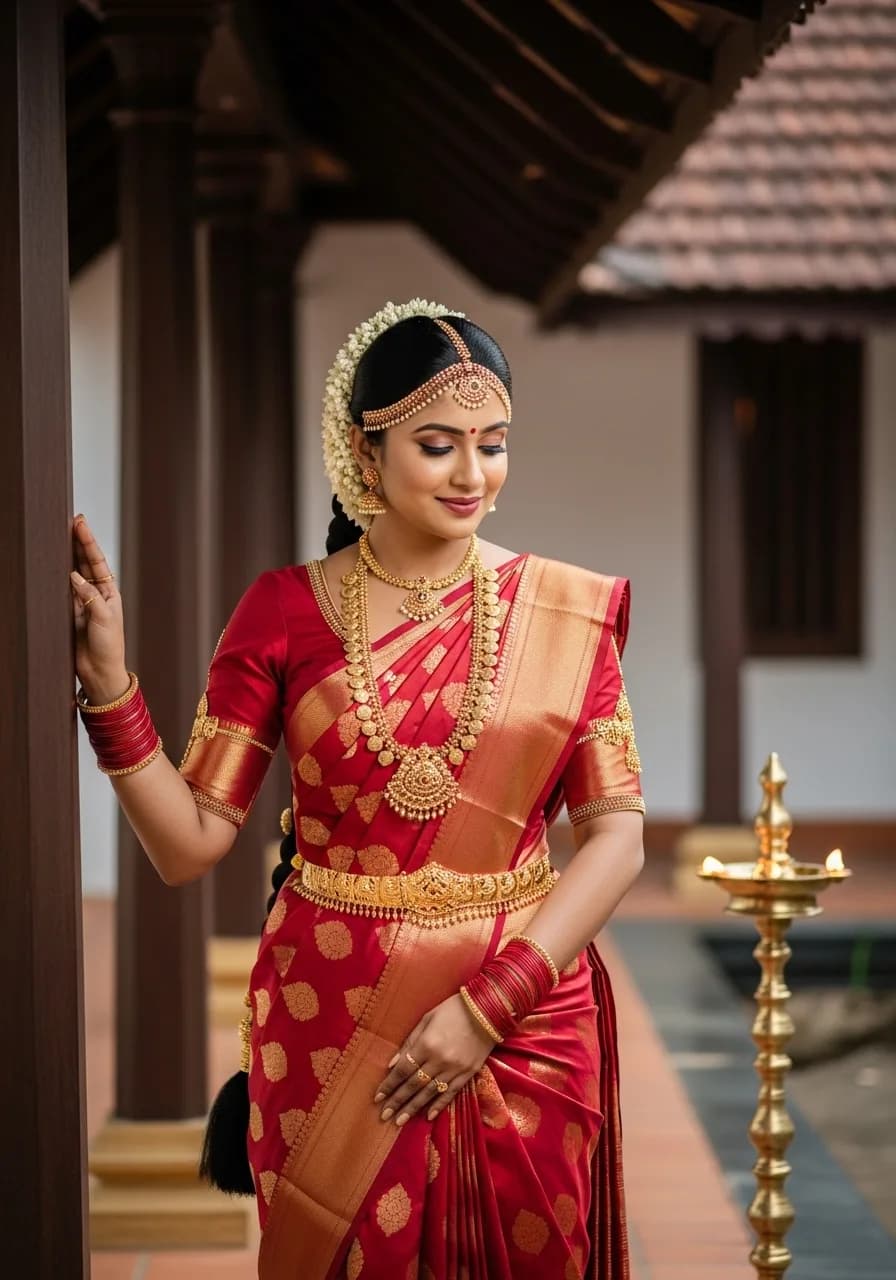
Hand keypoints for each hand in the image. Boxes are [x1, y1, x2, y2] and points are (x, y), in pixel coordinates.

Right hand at [70, 515, 127, 701]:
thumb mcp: (103, 618)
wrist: (99, 672)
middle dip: (77, 541)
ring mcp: (81, 602)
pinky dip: (56, 576)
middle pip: (84, 562)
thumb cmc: (108, 647)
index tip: (80, 523)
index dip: (87, 542)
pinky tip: (51, 563)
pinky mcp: (69, 612)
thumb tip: (73, 575)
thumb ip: (89, 596)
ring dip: (66, 555)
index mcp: (109, 592)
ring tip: (59, 534)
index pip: (97, 561)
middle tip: (70, 520)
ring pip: (71, 572)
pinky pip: (61, 590)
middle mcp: (95, 593)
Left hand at [372, 991, 496, 1127]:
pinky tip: (428, 1116)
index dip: (389, 1085)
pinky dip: (439, 1105)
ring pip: (429, 1093)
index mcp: (426, 1044)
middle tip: (384, 1116)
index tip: (378, 1098)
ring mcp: (455, 1069)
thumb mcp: (427, 1019)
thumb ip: (410, 1042)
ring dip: (413, 1108)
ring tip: (399, 1121)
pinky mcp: (468, 1073)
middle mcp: (439, 1060)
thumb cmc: (453, 1010)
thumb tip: (393, 1064)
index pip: (403, 1070)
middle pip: (413, 1085)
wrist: (487, 1009)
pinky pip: (450, 1093)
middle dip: (397, 1101)